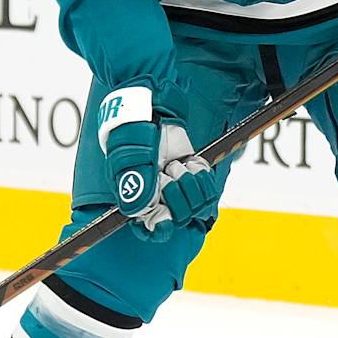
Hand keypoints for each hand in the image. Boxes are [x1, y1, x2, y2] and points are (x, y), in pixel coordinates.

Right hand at [96, 86, 221, 238]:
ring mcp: (178, 186)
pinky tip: (190, 163)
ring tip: (175, 165)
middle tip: (166, 173)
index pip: (153, 229)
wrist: (151, 108)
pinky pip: (208, 188)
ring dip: (189, 182)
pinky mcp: (194, 173)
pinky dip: (202, 175)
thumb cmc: (133, 132)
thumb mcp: (129, 157)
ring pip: (197, 205)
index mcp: (138, 199)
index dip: (161, 225)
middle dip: (176, 194)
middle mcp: (159, 197)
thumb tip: (140, 211)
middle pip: (180, 217)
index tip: (164, 214)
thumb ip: (135, 185)